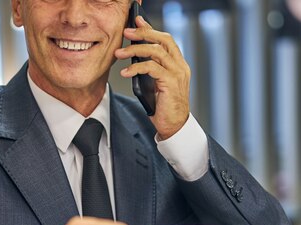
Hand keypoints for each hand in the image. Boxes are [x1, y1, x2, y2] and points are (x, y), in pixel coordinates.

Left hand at [115, 15, 190, 139]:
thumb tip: (134, 57)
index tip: (137, 22)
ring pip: (156, 52)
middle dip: (143, 33)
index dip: (151, 29)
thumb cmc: (163, 107)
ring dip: (135, 50)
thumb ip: (151, 69)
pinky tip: (126, 72)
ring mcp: (177, 74)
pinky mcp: (171, 83)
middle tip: (126, 33)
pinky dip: (136, 68)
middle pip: (163, 40)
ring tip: (119, 54)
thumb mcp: (156, 84)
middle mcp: (180, 66)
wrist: (174, 126)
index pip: (166, 39)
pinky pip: (152, 68)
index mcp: (178, 64)